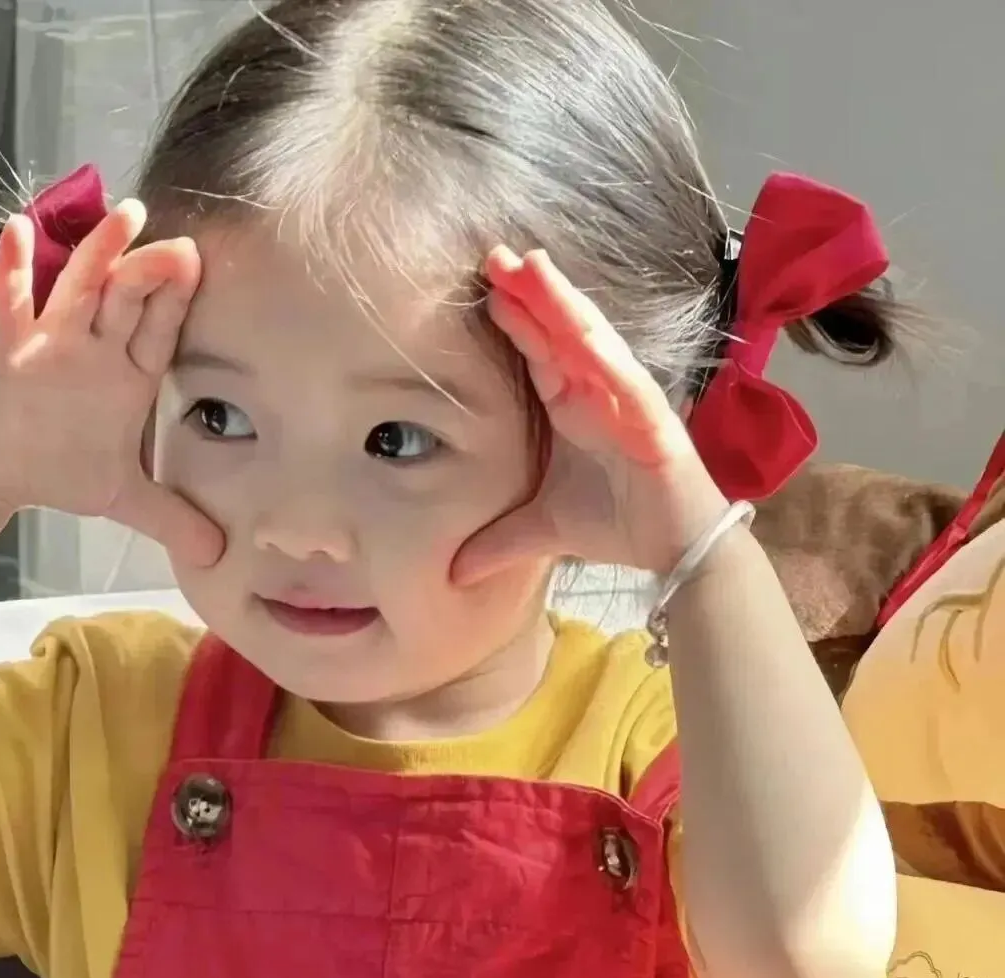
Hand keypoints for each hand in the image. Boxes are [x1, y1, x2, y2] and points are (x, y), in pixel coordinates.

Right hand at [0, 202, 222, 564]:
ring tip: (123, 218)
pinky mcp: (9, 352)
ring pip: (79, 291)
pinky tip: (23, 232)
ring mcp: (52, 345)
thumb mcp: (124, 498)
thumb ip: (172, 519)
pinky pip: (13, 306)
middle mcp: (95, 351)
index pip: (160, 331)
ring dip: (100, 255)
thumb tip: (217, 555)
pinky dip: (18, 272)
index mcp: (127, 375)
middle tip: (182, 245)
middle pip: (128, 301)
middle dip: (152, 273)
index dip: (179, 303)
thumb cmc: (56, 471)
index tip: (205, 269)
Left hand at [453, 247, 728, 583]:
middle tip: (491, 254)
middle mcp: (595, 391)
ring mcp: (625, 398)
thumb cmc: (617, 526)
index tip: (479, 287)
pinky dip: (601, 350)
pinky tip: (577, 323)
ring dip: (560, 302)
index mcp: (570, 404)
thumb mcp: (542, 529)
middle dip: (528, 292)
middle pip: (557, 331)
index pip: (535, 352)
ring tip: (529, 263)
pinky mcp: (651, 417)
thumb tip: (450, 573)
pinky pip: (623, 375)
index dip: (511, 318)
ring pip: (589, 339)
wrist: (677, 549)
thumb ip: (497, 543)